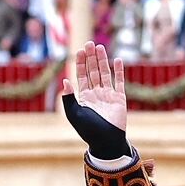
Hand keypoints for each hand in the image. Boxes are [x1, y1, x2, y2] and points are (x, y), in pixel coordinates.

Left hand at [60, 41, 128, 158]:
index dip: (80, 63)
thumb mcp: (75, 114)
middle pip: (93, 71)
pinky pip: (119, 82)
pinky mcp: (120, 99)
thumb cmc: (89, 131)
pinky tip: (117, 60)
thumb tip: (64, 80)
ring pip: (105, 73)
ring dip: (102, 61)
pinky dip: (119, 71)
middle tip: (89, 43)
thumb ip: (69, 98)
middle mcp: (96, 94)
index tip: (79, 50)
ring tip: (99, 47)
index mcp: (84, 97)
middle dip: (91, 58)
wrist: (107, 142)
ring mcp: (108, 95)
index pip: (81, 76)